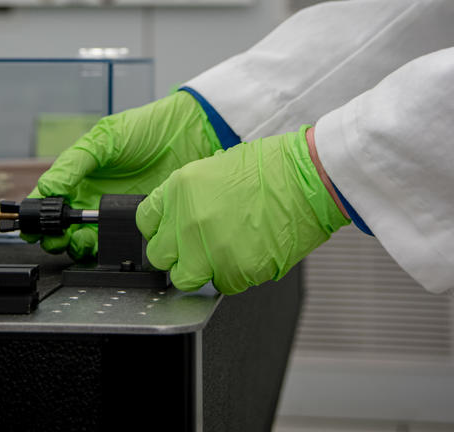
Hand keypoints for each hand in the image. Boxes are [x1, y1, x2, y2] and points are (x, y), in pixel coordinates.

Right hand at [23, 91, 220, 258]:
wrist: (188, 134)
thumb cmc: (146, 128)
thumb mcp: (105, 138)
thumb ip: (74, 163)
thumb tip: (46, 188)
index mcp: (79, 173)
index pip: (49, 198)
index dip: (37, 215)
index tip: (32, 226)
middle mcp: (92, 194)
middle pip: (62, 226)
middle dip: (53, 236)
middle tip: (56, 237)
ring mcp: (113, 210)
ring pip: (84, 239)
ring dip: (75, 246)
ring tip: (77, 241)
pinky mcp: (136, 222)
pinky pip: (115, 241)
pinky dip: (104, 248)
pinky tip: (102, 244)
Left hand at [136, 126, 349, 293]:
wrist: (307, 177)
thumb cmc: (271, 168)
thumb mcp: (214, 168)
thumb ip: (189, 198)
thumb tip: (179, 221)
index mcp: (180, 188)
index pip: (146, 222)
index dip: (161, 230)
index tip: (171, 234)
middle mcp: (188, 219)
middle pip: (160, 257)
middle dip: (178, 255)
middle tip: (199, 248)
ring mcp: (209, 247)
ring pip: (187, 279)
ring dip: (204, 270)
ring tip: (228, 251)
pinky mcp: (234, 270)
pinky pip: (223, 285)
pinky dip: (235, 275)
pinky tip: (251, 252)